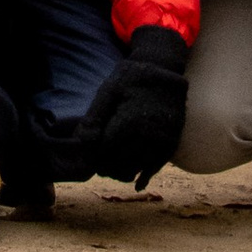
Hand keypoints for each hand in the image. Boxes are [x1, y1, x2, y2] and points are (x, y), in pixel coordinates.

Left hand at [82, 26, 190, 184]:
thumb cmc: (132, 77)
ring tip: (114, 167)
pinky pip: (157, 167)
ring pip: (137, 169)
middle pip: (120, 165)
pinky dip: (145, 177)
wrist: (165, 68)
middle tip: (100, 163)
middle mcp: (148, 135)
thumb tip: (79, 143)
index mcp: (129, 122)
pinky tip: (137, 183)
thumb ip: (94, 118)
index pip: (105, 153)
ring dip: (123, 172)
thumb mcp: (108, 90)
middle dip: (107, 166)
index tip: (91, 154)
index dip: (94, 156)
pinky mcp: (172, 141)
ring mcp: (162, 139)